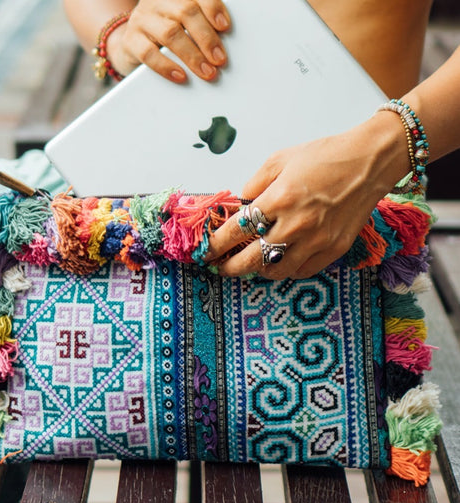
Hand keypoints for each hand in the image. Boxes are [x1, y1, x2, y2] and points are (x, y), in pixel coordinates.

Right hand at [107, 0, 230, 81]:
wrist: (132, 44)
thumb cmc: (165, 34)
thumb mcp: (184, 24)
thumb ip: (201, 26)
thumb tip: (221, 47)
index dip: (212, 8)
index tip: (225, 27)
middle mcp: (157, 1)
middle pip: (186, 12)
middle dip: (206, 38)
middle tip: (219, 59)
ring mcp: (142, 19)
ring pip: (170, 33)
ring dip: (192, 55)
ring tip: (206, 71)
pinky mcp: (131, 41)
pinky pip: (149, 54)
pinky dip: (167, 67)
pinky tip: (181, 76)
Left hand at [204, 112, 408, 278]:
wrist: (370, 162)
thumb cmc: (325, 156)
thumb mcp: (280, 160)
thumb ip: (254, 184)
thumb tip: (240, 206)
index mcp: (279, 198)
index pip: (237, 230)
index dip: (216, 244)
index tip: (206, 250)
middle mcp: (296, 224)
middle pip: (251, 260)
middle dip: (229, 267)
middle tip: (220, 267)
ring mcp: (317, 241)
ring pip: (276, 271)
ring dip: (256, 270)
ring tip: (249, 264)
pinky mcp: (334, 250)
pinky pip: (302, 271)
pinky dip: (285, 269)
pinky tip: (279, 260)